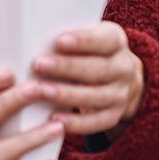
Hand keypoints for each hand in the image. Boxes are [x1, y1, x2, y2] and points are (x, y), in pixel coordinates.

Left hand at [32, 21, 144, 137]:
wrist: (121, 79)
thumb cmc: (91, 52)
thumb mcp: (89, 36)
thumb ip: (69, 37)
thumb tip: (35, 37)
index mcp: (117, 41)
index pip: (104, 40)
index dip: (83, 41)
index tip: (59, 41)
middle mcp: (123, 68)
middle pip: (96, 69)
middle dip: (66, 67)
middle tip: (39, 65)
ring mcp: (121, 94)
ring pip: (95, 96)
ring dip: (66, 94)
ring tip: (41, 91)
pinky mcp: (114, 116)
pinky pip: (95, 122)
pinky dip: (75, 123)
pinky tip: (55, 118)